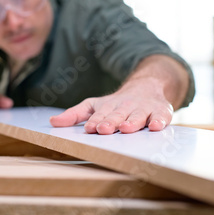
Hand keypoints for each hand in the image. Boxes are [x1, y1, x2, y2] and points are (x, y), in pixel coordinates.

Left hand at [49, 78, 173, 134]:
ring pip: (138, 116)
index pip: (100, 115)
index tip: (90, 128)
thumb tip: (52, 122)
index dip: (96, 121)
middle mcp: (125, 107)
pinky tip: (155, 127)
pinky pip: (161, 116)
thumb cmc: (117, 103)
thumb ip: (75, 114)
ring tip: (126, 128)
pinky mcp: (161, 111)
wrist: (147, 85)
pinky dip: (159, 121)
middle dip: (111, 122)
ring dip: (132, 122)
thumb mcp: (94, 105)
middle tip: (105, 129)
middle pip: (118, 115)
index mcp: (109, 107)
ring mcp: (144, 109)